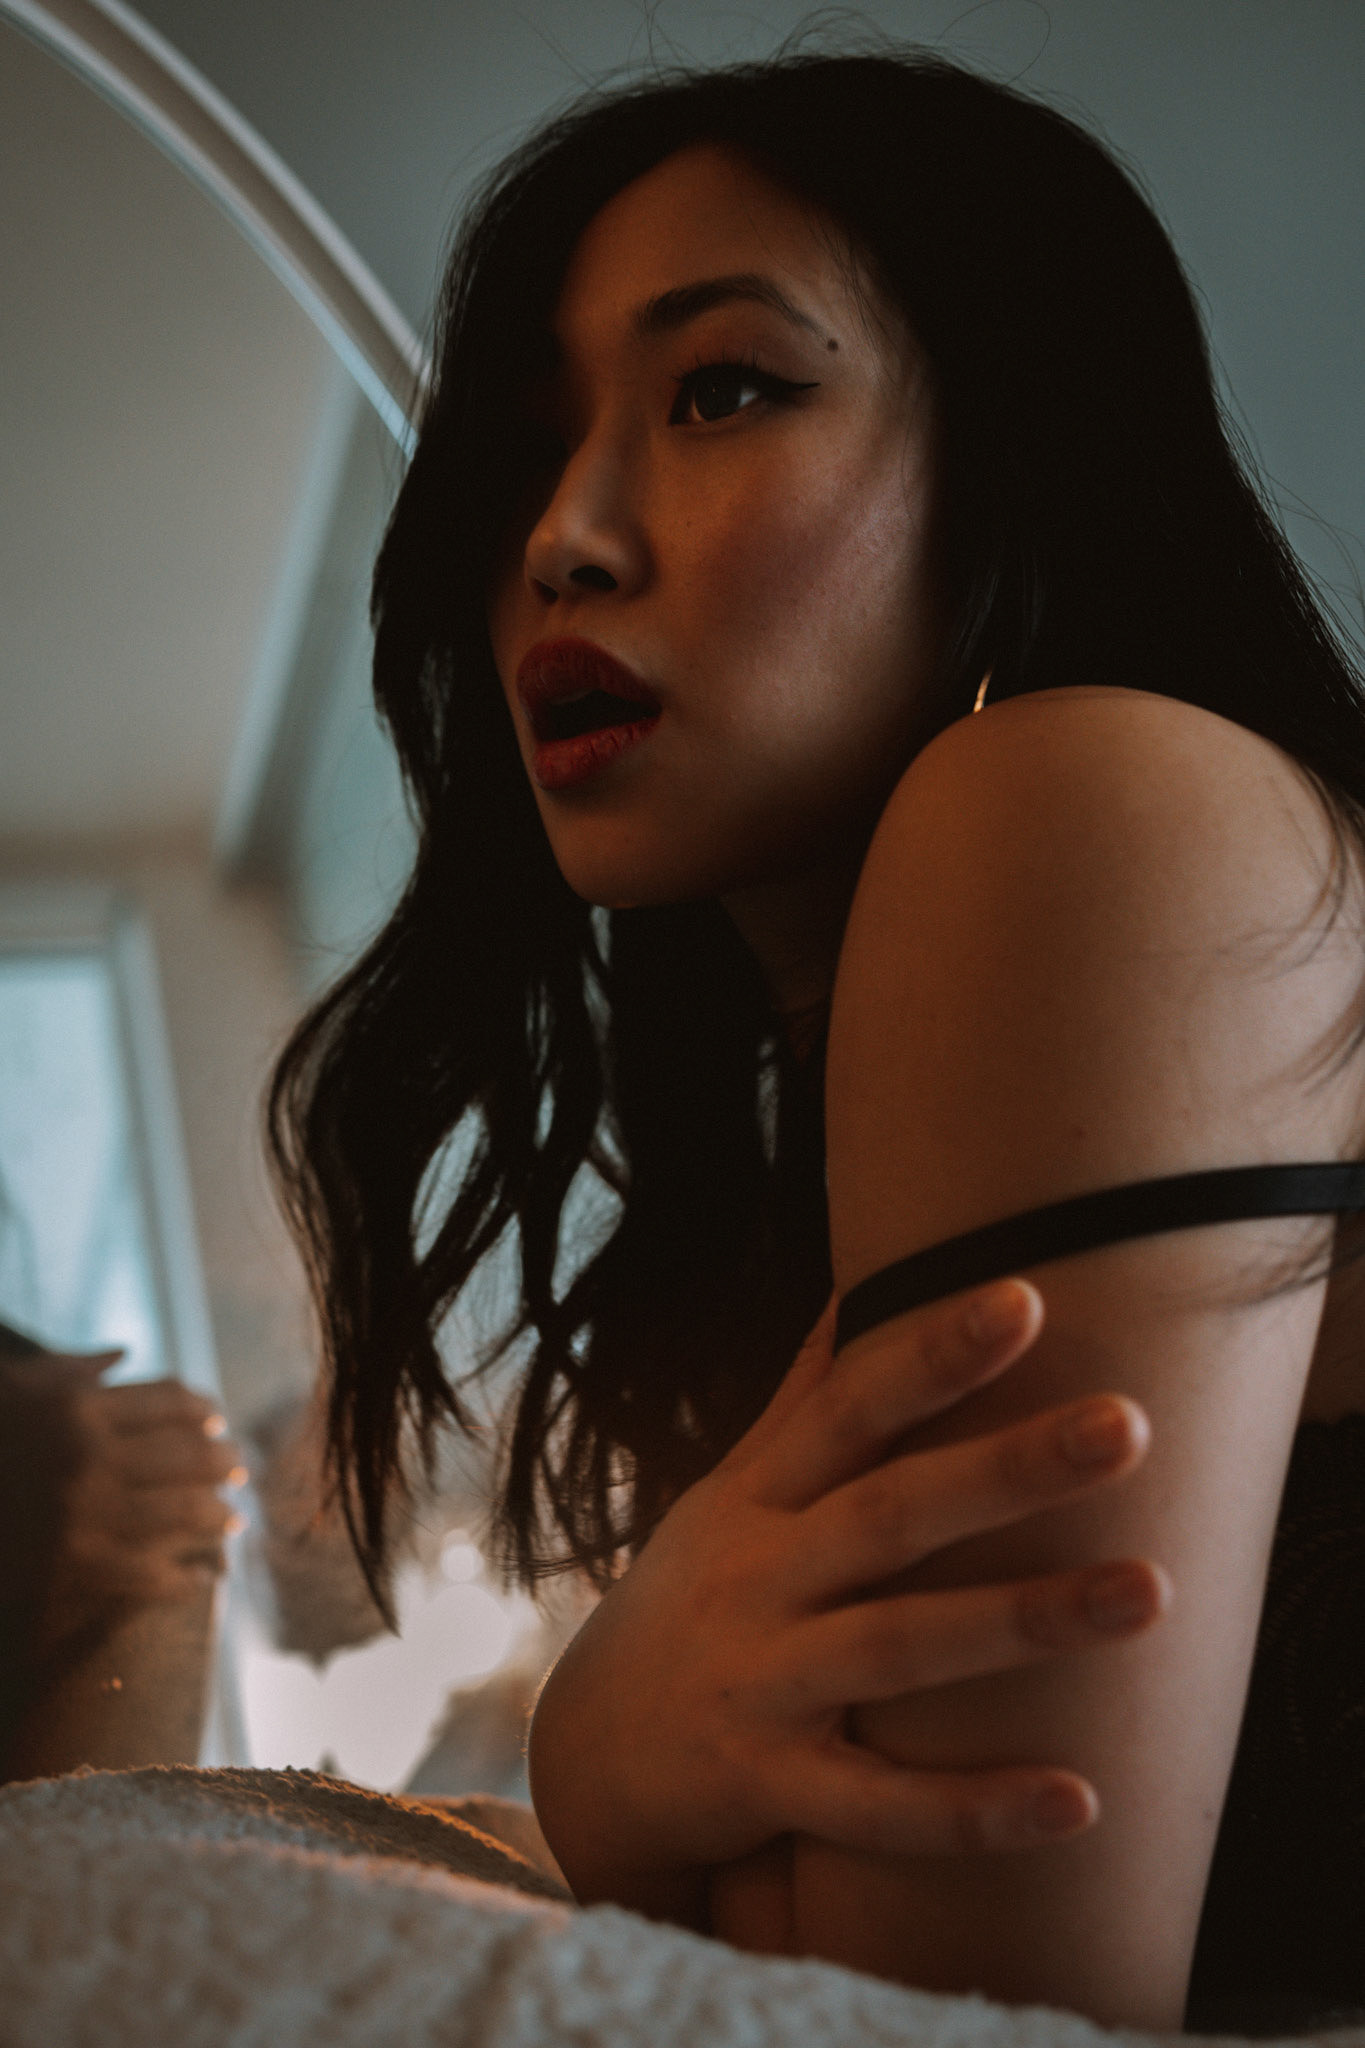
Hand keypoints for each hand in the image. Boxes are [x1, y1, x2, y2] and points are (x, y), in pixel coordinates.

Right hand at [11, 1352, 246, 1658]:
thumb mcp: (19, 1392)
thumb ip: (73, 1371)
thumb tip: (123, 1353)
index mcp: (78, 1408)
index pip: (171, 1401)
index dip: (202, 1410)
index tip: (216, 1421)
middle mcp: (88, 1456)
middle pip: (190, 1454)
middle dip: (223, 1463)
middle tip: (239, 1470)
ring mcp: (84, 1514)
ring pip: (185, 1512)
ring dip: (218, 1517)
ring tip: (231, 1520)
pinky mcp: (75, 1568)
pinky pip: (152, 1574)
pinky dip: (182, 1577)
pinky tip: (198, 1578)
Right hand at [527, 1279, 1170, 1927]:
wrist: (583, 1756)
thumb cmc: (694, 1599)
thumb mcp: (730, 1494)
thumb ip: (803, 1402)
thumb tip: (854, 1284)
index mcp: (759, 1499)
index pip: (850, 1409)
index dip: (931, 1354)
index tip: (1025, 1297)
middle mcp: (758, 1579)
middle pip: (891, 1514)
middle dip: (1008, 1467)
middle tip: (1128, 1424)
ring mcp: (760, 1685)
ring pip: (900, 1649)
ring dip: (1024, 1622)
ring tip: (1151, 1590)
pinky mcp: (767, 1787)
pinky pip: (879, 1807)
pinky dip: (972, 1808)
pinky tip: (1081, 1799)